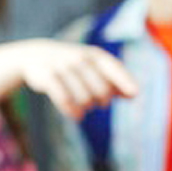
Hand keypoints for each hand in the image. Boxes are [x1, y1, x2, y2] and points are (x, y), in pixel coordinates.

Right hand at [20, 40, 137, 118]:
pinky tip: (77, 116)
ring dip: (87, 107)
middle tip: (99, 103)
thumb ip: (114, 80)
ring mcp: (63, 67)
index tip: (135, 94)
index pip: (113, 67)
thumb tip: (134, 95)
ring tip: (85, 106)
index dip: (125, 81)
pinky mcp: (47, 78)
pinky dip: (73, 112)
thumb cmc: (73, 65)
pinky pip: (65, 100)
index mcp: (95, 55)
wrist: (36, 54)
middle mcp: (80, 58)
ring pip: (84, 98)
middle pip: (101, 90)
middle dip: (103, 101)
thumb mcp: (94, 67)